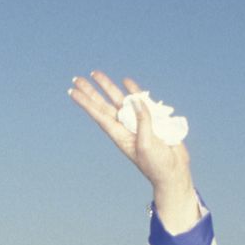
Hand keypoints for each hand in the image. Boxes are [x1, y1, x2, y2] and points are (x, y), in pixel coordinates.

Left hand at [69, 72, 197, 233]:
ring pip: (118, 99)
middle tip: (77, 79)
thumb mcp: (146, 144)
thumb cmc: (156, 164)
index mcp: (119, 135)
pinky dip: (133, 90)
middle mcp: (124, 127)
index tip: (72, 91)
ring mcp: (137, 122)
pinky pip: (140, 100)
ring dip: (107, 87)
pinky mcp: (151, 119)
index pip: (99, 115)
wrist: (172, 171)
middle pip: (103, 105)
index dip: (86, 103)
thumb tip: (136, 100)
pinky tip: (125, 81)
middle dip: (90, 92)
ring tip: (95, 73)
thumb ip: (142, 121)